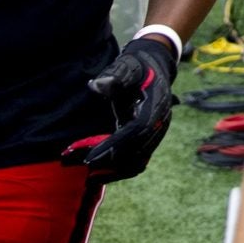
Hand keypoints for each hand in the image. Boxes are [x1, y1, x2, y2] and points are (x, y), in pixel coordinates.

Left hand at [61, 34, 178, 180]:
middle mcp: (159, 123)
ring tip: (89, 176)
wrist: (155, 68)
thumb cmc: (137, 67)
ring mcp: (156, 134)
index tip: (91, 157)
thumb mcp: (127, 65)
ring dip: (115, 171)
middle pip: (137, 151)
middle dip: (110, 161)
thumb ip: (115, 75)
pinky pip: (137, 161)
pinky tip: (100, 174)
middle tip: (83, 166)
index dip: (114, 145)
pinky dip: (120, 170)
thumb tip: (97, 85)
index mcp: (156, 105)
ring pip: (138, 161)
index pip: (136, 131)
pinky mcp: (149, 140)